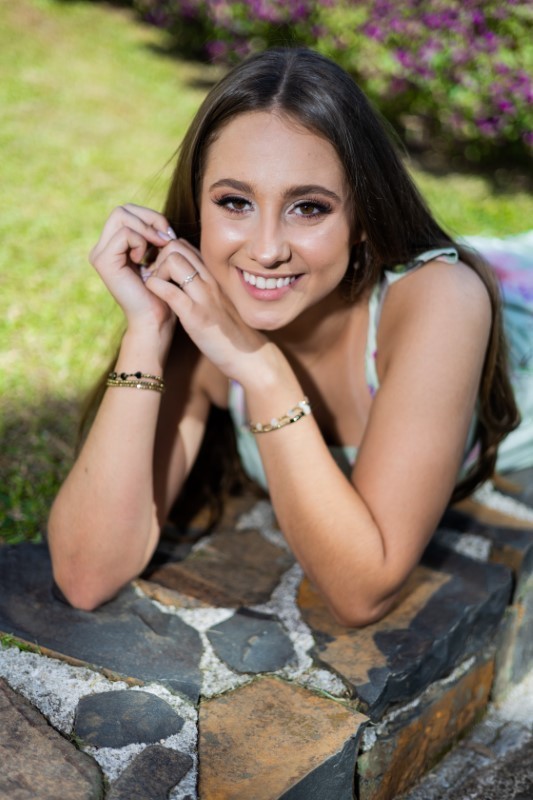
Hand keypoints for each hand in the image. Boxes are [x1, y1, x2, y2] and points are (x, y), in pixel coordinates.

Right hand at [89, 204, 177, 333]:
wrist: (155, 318)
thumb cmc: (162, 291)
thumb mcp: (159, 257)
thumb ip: (154, 237)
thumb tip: (159, 219)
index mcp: (114, 246)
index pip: (128, 212)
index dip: (151, 216)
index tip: (169, 235)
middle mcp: (102, 248)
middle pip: (122, 209)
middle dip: (149, 218)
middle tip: (166, 237)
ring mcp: (99, 254)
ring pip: (121, 215)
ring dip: (147, 228)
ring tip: (159, 247)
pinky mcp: (103, 261)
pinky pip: (124, 233)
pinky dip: (141, 241)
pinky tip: (146, 260)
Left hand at [145, 239, 268, 382]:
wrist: (250, 356)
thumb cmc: (232, 332)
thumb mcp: (218, 303)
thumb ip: (203, 288)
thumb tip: (183, 280)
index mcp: (213, 276)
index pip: (184, 245)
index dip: (165, 254)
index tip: (160, 273)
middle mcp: (210, 280)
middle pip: (175, 246)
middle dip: (157, 258)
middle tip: (154, 280)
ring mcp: (204, 296)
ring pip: (173, 261)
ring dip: (156, 272)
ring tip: (155, 290)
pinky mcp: (196, 316)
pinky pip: (170, 291)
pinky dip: (155, 289)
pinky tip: (154, 299)